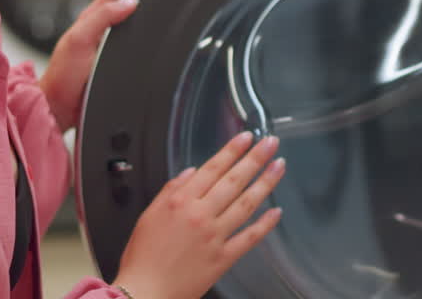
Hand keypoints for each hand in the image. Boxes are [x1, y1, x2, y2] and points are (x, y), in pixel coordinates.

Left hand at [40, 0, 158, 131]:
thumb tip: (131, 1)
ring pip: (134, 13)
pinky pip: (136, 34)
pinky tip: (156, 21)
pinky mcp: (116, 59)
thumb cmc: (63, 77)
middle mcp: (104, 26)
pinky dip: (148, 23)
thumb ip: (101, 19)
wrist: (58, 109)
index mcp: (94, 17)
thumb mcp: (79, 42)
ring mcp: (110, 42)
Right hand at [113, 132, 286, 298]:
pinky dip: (265, 224)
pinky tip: (277, 212)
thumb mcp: (148, 215)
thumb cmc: (142, 258)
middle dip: (255, 158)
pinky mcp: (223, 258)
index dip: (231, 150)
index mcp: (180, 202)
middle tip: (271, 143)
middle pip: (234, 180)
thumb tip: (191, 172)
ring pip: (246, 204)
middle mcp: (200, 215)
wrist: (145, 293)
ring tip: (279, 167)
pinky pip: (249, 238)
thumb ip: (171, 190)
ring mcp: (215, 236)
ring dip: (265, 183)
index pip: (212, 168)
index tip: (246, 137)